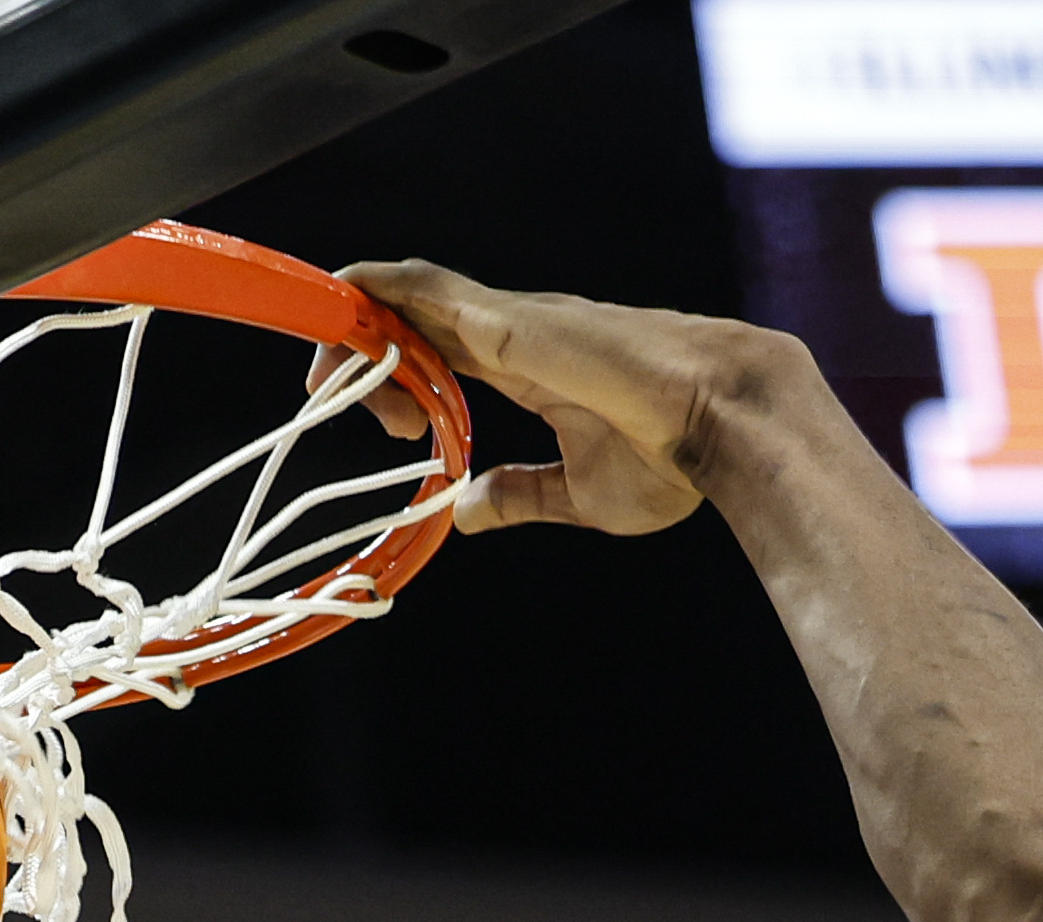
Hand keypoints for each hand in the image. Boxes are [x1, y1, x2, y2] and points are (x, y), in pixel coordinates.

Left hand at [327, 263, 778, 536]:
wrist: (723, 421)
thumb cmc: (673, 455)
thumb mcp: (578, 495)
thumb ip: (519, 495)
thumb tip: (464, 509)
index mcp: (528, 367)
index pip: (440, 349)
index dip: (396, 376)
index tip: (385, 425)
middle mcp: (512, 332)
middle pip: (413, 319)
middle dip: (360, 354)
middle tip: (330, 400)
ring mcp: (508, 320)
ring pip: (408, 297)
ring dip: (356, 324)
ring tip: (319, 367)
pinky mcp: (505, 321)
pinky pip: (420, 290)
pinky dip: (372, 291)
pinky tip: (336, 298)